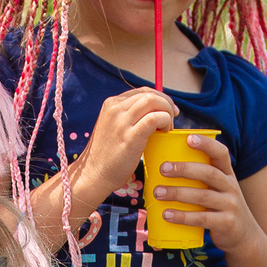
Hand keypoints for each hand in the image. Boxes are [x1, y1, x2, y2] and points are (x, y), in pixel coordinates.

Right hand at [76, 87, 176, 201]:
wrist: (94, 174)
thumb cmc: (107, 156)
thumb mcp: (114, 128)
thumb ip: (128, 117)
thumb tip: (153, 113)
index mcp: (111, 104)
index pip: (142, 92)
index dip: (159, 98)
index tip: (168, 110)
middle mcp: (115, 109)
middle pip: (150, 94)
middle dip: (166, 103)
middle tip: (172, 119)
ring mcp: (122, 122)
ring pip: (153, 101)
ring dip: (167, 111)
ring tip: (168, 127)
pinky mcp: (130, 136)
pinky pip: (154, 118)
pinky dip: (165, 121)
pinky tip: (165, 132)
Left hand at [151, 131, 256, 250]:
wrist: (245, 236)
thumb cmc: (221, 208)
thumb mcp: (218, 190)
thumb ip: (201, 179)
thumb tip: (164, 167)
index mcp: (228, 175)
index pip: (221, 153)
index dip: (206, 144)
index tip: (189, 138)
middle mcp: (231, 187)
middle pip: (208, 173)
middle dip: (184, 169)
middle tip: (162, 169)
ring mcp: (230, 205)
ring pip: (202, 196)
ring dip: (178, 193)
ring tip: (157, 193)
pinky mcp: (226, 223)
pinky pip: (202, 218)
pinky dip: (183, 216)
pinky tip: (167, 215)